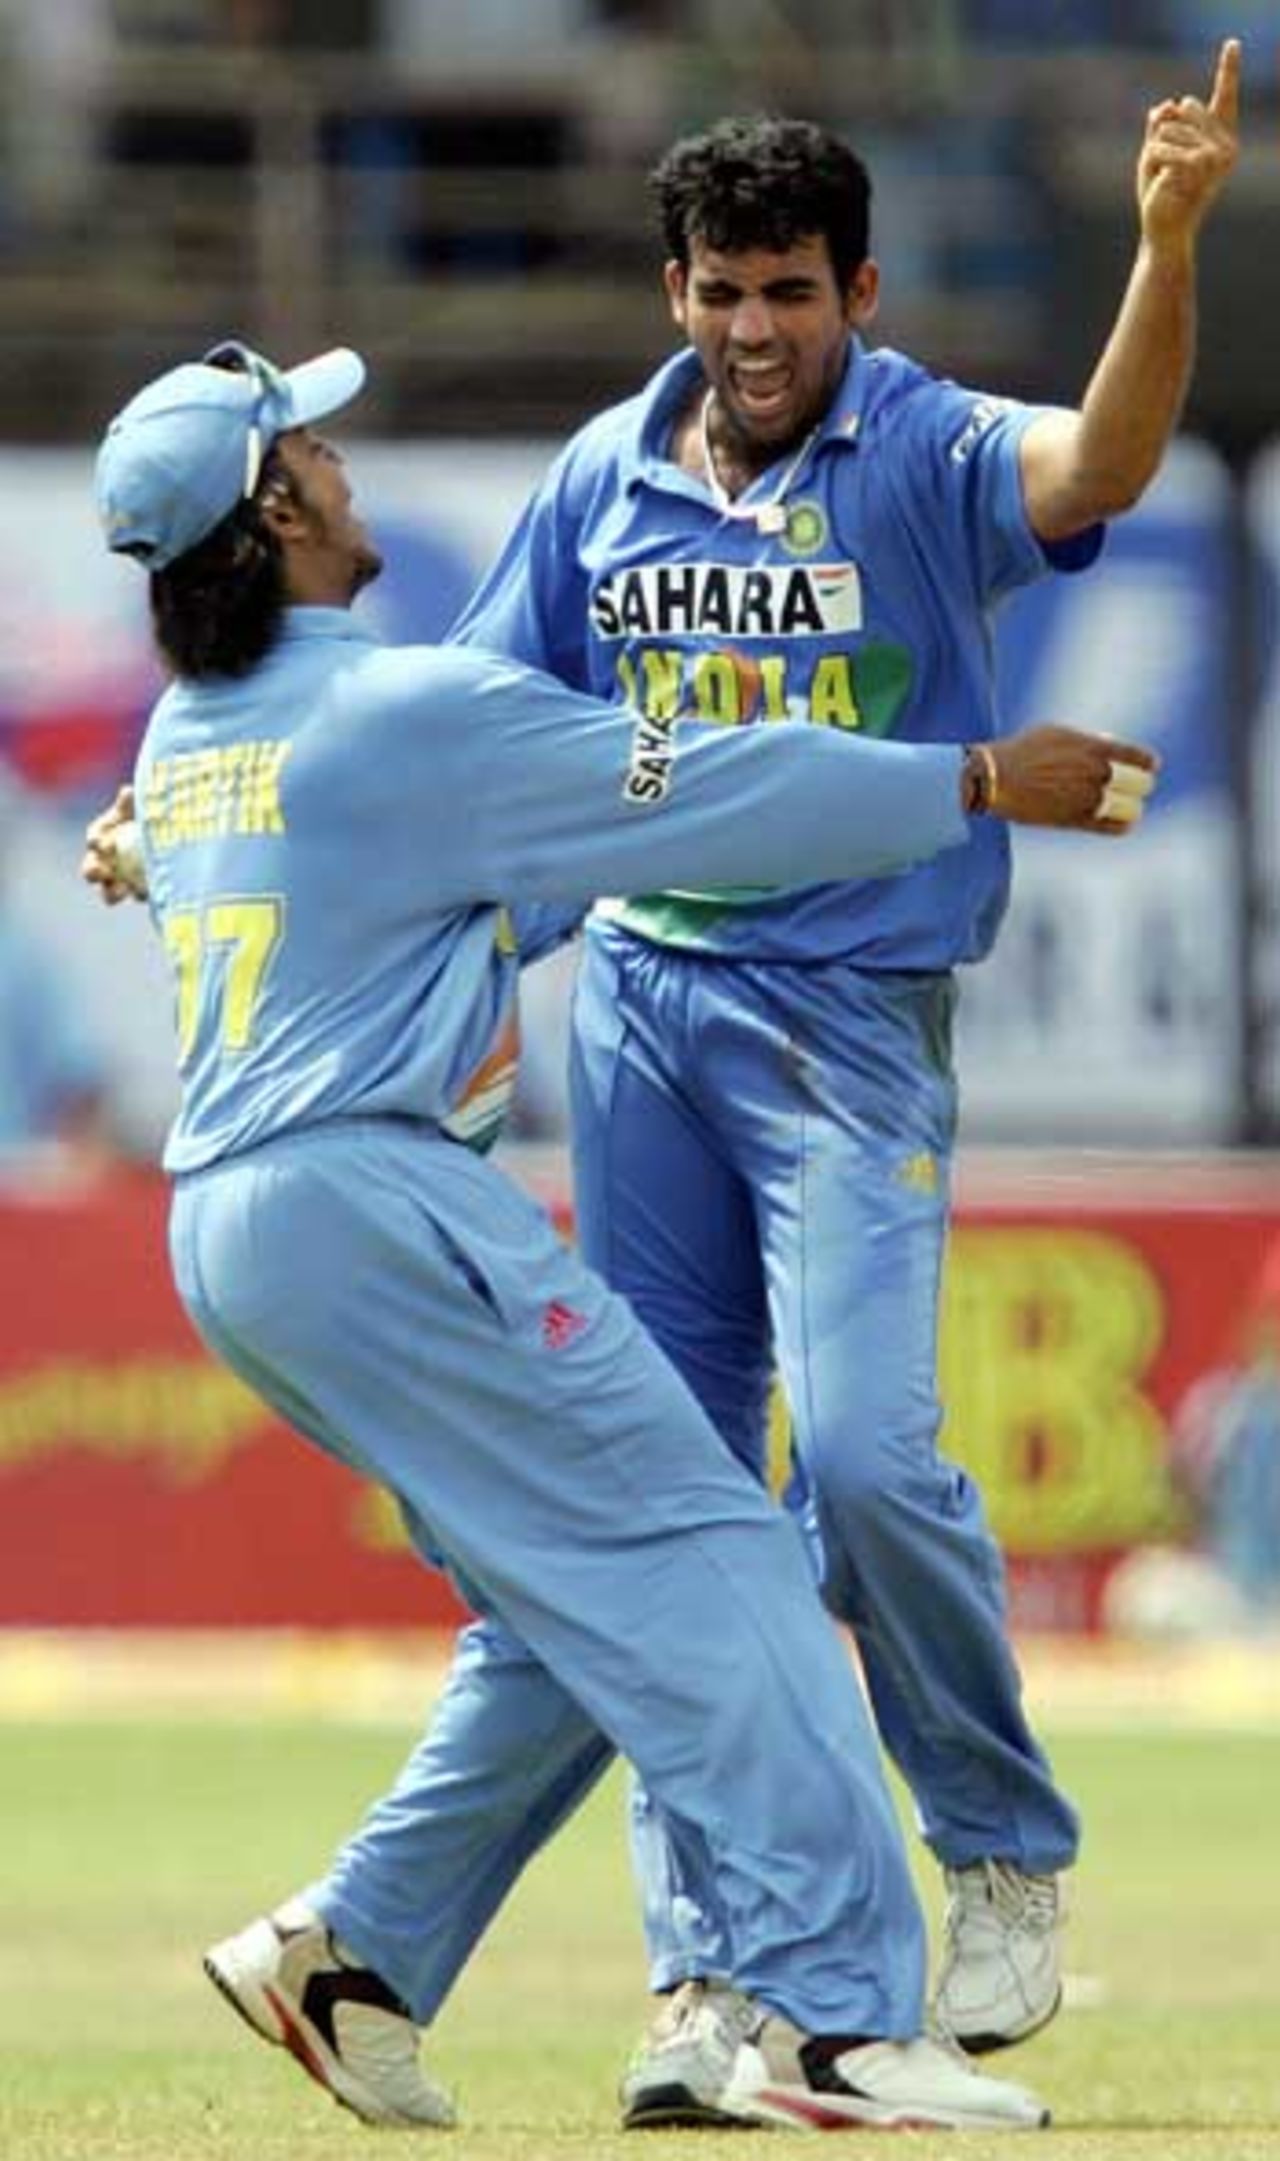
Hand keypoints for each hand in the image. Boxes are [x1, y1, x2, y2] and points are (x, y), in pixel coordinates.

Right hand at [81, 783, 146, 902]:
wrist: (167, 832)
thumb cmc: (145, 815)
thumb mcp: (138, 807)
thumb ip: (131, 802)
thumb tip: (127, 792)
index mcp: (100, 838)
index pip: (94, 840)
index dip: (96, 841)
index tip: (103, 842)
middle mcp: (103, 862)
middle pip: (91, 870)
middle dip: (93, 871)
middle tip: (102, 871)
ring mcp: (117, 881)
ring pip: (108, 892)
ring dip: (112, 892)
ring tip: (122, 890)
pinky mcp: (137, 891)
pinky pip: (136, 895)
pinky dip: (141, 894)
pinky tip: (150, 892)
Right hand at [979, 726, 1158, 833]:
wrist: (995, 778)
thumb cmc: (1023, 751)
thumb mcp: (1059, 733)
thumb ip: (1089, 742)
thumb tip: (1108, 749)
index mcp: (1095, 749)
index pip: (1142, 759)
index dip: (1148, 764)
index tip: (1147, 766)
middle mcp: (1096, 774)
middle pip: (1141, 784)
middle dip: (1140, 785)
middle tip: (1136, 787)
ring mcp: (1088, 799)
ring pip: (1132, 808)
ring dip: (1131, 806)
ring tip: (1127, 805)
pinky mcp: (1076, 821)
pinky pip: (1115, 827)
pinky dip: (1123, 824)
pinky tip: (1122, 820)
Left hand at [1137, 37, 1239, 249]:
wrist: (1164, 231)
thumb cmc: (1161, 195)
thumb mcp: (1156, 154)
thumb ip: (1160, 128)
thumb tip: (1164, 105)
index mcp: (1220, 138)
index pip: (1226, 97)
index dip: (1229, 69)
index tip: (1233, 43)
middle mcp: (1226, 145)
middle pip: (1184, 109)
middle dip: (1162, 134)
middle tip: (1166, 168)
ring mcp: (1215, 156)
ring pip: (1169, 129)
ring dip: (1155, 151)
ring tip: (1162, 178)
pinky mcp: (1198, 166)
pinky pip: (1162, 146)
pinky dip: (1152, 161)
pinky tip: (1160, 180)